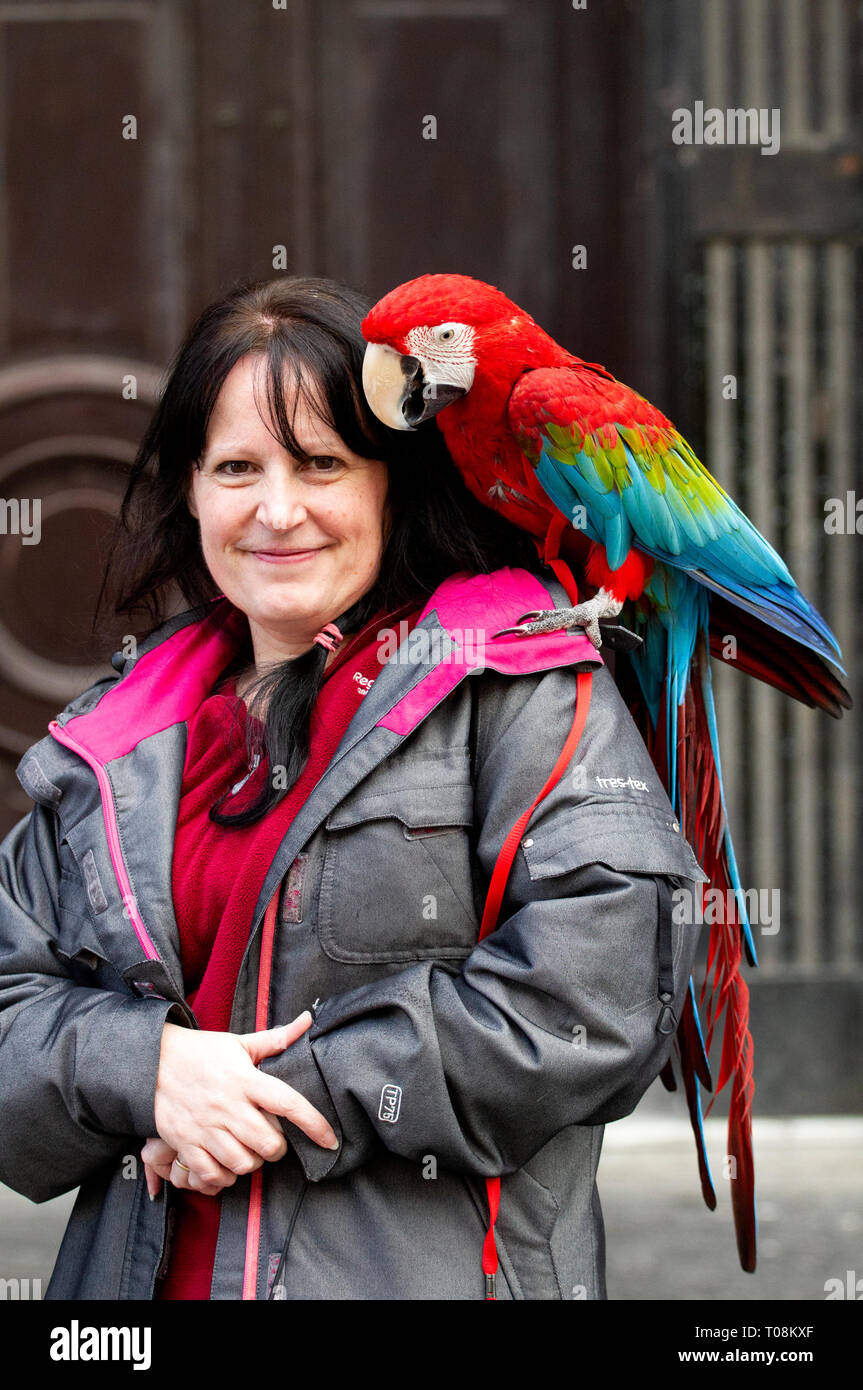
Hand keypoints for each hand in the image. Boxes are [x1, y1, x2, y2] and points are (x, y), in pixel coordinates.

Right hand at [152, 1011, 338, 1196]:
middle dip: (277, 1147)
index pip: (288, 1103)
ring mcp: (205, 1127)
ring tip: (248, 1151)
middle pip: (269, 1143)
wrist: (151, 1062)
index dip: (314, 1124)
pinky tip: (226, 1164)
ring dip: (252, 1163)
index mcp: (245, 1079)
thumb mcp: (239, 1043)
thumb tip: (307, 1019)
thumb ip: (276, 1039)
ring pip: (244, 1163)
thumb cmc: (202, 1053)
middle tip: (270, 1139)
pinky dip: (225, 1176)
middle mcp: (227, 1105)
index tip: (330, 1140)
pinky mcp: (185, 1143)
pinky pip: (213, 1175)